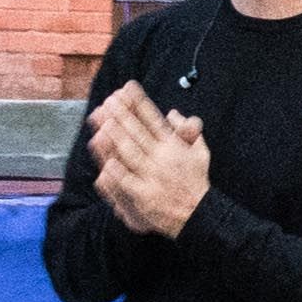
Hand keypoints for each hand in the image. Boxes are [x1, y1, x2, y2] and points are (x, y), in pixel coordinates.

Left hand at [97, 97, 210, 238]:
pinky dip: (117, 171)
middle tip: (109, 100)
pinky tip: (106, 160)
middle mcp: (162, 158)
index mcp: (173, 146)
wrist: (198, 214)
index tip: (128, 87)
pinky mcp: (144, 196)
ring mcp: (152, 177)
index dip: (140, 102)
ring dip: (116, 136)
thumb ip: (187, 131)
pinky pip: (127, 181)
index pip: (153, 119)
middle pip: (138, 132)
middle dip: (123, 114)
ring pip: (130, 153)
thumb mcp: (199, 152)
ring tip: (103, 122)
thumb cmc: (196, 182)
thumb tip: (173, 113)